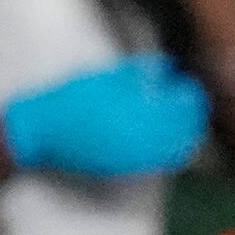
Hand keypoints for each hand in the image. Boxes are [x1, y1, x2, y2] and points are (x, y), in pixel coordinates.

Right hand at [0, 53, 209, 178]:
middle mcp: (142, 138)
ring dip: (186, 133)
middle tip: (189, 101)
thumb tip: (168, 66)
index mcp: (139, 111)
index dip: (190, 94)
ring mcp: (135, 157)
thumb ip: (138, 71)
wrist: (42, 133)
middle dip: (192, 114)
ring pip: (179, 149)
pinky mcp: (127, 169)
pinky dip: (172, 150)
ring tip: (182, 120)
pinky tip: (167, 139)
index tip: (187, 86)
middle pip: (186, 128)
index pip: (183, 105)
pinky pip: (161, 162)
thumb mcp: (104, 77)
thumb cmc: (70, 99)